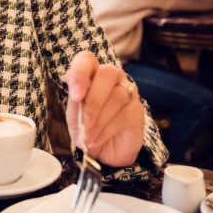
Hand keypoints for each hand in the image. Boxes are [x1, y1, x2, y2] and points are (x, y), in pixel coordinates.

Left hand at [64, 51, 144, 167]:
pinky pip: (125, 114)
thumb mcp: (75, 117)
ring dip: (98, 120)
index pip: (87, 60)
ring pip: (117, 96)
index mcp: (91, 74)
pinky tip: (97, 139)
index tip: (75, 96)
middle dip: (94, 101)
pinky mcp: (137, 109)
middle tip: (84, 123)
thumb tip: (78, 96)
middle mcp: (112, 78)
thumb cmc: (87, 129)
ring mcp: (128, 91)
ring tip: (88, 137)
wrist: (103, 153)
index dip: (80, 74)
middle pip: (107, 73)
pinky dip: (107, 130)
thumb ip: (76, 103)